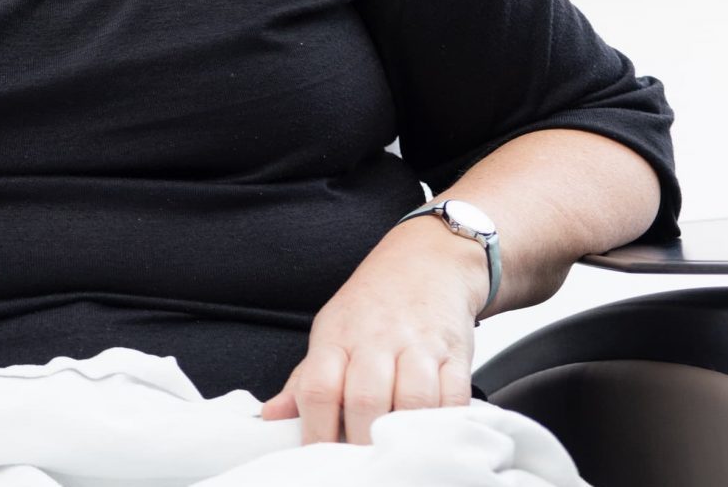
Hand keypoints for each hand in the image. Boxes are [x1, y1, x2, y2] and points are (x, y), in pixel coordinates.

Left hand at [260, 217, 483, 444]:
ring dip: (403, 435)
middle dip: (360, 440)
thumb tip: (272, 416)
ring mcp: (418, 346)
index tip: (318, 458)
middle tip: (359, 465)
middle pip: (365, 399)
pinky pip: (453, 397)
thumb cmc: (372, 305)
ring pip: (412, 400)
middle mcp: (376, 339)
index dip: (315, 430)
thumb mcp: (330, 332)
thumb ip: (305, 380)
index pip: (318, 388)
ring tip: (395, 456)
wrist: (427, 261)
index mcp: (337, 338)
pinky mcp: (455, 353)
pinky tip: (433, 436)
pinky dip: (445, 422)